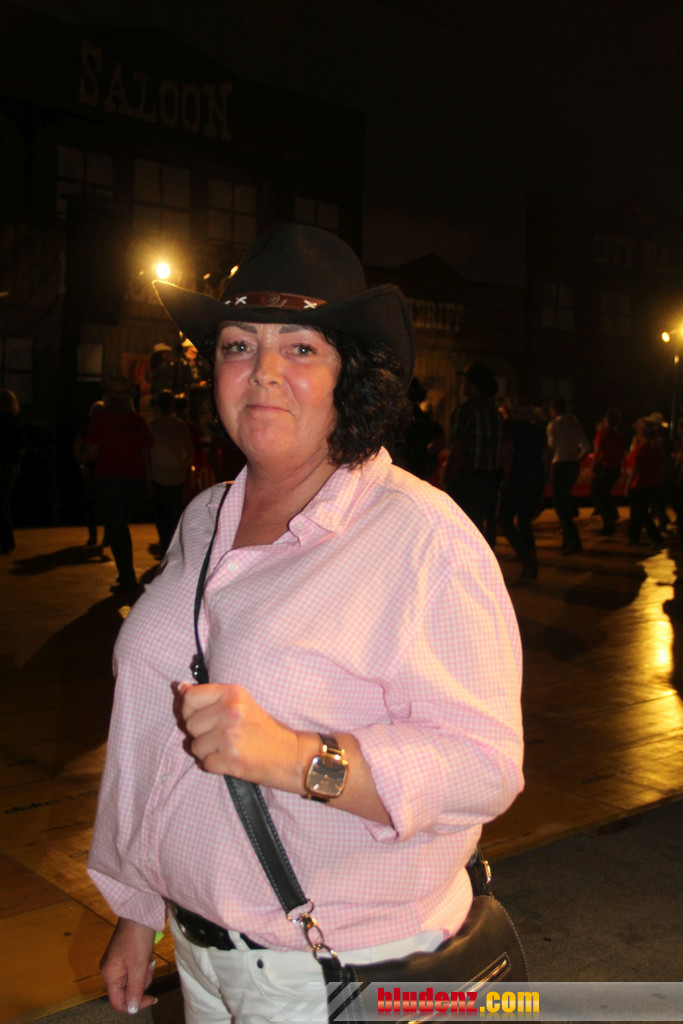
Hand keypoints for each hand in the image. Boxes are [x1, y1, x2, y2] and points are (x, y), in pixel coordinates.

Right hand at [100, 918, 155, 1014]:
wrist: (140, 912)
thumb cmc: (137, 938)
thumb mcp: (138, 966)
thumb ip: (135, 989)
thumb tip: (132, 1009)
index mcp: (109, 975)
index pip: (118, 1002)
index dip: (135, 1005)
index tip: (152, 998)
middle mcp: (110, 971)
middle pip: (127, 991)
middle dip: (142, 983)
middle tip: (148, 967)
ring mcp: (117, 963)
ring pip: (133, 981)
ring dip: (144, 974)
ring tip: (148, 959)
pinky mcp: (124, 956)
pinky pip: (135, 970)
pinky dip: (143, 966)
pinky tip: (147, 956)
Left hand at [176, 682, 301, 790]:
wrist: (288, 754)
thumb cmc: (261, 728)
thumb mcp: (239, 703)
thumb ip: (209, 696)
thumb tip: (179, 688)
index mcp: (232, 693)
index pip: (190, 698)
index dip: (189, 710)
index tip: (201, 716)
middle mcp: (230, 711)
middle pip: (189, 724)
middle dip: (199, 733)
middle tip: (220, 735)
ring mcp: (230, 736)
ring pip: (194, 746)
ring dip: (206, 751)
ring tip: (226, 747)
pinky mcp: (231, 759)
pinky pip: (204, 763)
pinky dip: (214, 765)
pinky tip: (229, 759)